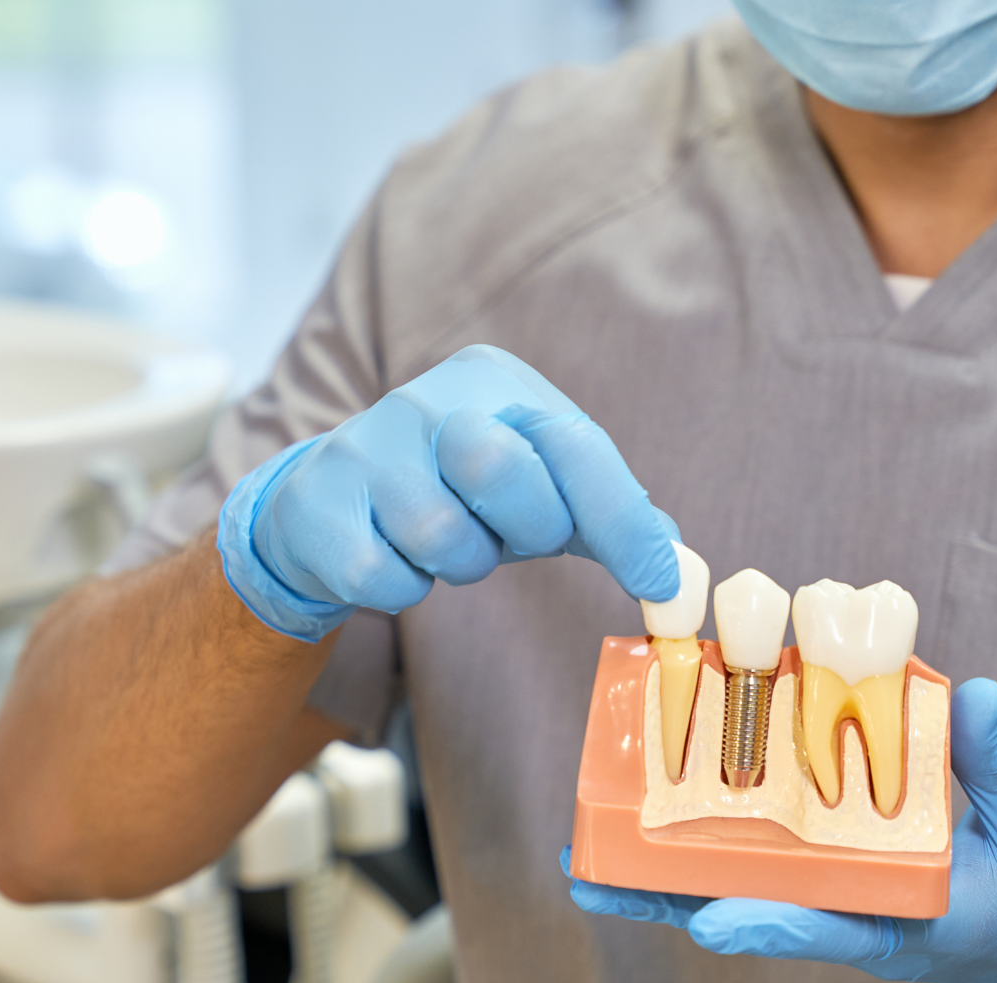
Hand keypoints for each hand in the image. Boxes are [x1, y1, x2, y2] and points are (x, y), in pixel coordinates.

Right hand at [218, 345, 679, 641]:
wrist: (326, 505)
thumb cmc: (454, 494)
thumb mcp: (536, 489)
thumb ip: (608, 516)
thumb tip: (677, 566)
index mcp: (492, 381)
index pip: (573, 442)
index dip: (620, 517)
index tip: (657, 581)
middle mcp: (424, 399)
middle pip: (503, 469)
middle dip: (524, 527)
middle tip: (508, 536)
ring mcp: (364, 448)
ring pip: (442, 535)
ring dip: (459, 564)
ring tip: (443, 542)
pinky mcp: (319, 507)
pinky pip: (388, 578)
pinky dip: (402, 588)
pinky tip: (391, 559)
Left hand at [567, 679, 996, 982]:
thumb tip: (971, 696)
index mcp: (910, 918)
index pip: (830, 925)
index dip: (770, 924)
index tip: (710, 921)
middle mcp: (861, 911)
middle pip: (751, 907)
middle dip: (670, 897)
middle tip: (588, 877)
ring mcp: (845, 892)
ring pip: (744, 884)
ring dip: (670, 868)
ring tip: (592, 851)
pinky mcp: (843, 867)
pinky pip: (768, 856)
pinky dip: (715, 834)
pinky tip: (662, 805)